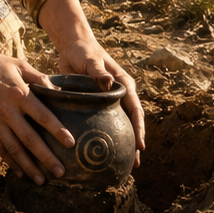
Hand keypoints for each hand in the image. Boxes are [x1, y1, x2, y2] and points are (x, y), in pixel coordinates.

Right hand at [0, 47, 74, 184]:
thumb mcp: (18, 64)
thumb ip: (38, 77)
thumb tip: (57, 90)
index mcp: (19, 93)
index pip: (42, 116)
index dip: (57, 130)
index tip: (70, 144)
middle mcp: (7, 110)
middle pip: (30, 139)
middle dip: (46, 157)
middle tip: (61, 172)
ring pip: (14, 149)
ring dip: (29, 166)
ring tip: (42, 180)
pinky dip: (10, 162)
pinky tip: (20, 172)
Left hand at [57, 36, 144, 161]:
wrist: (73, 46)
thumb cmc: (84, 51)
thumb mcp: (91, 60)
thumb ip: (98, 71)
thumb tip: (107, 81)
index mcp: (124, 84)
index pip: (135, 109)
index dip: (139, 128)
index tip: (140, 146)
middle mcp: (120, 95)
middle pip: (131, 122)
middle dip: (134, 143)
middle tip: (134, 165)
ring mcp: (109, 101)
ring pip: (119, 126)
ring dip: (122, 144)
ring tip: (122, 167)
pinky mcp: (96, 105)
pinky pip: (102, 123)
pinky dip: (105, 137)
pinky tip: (98, 153)